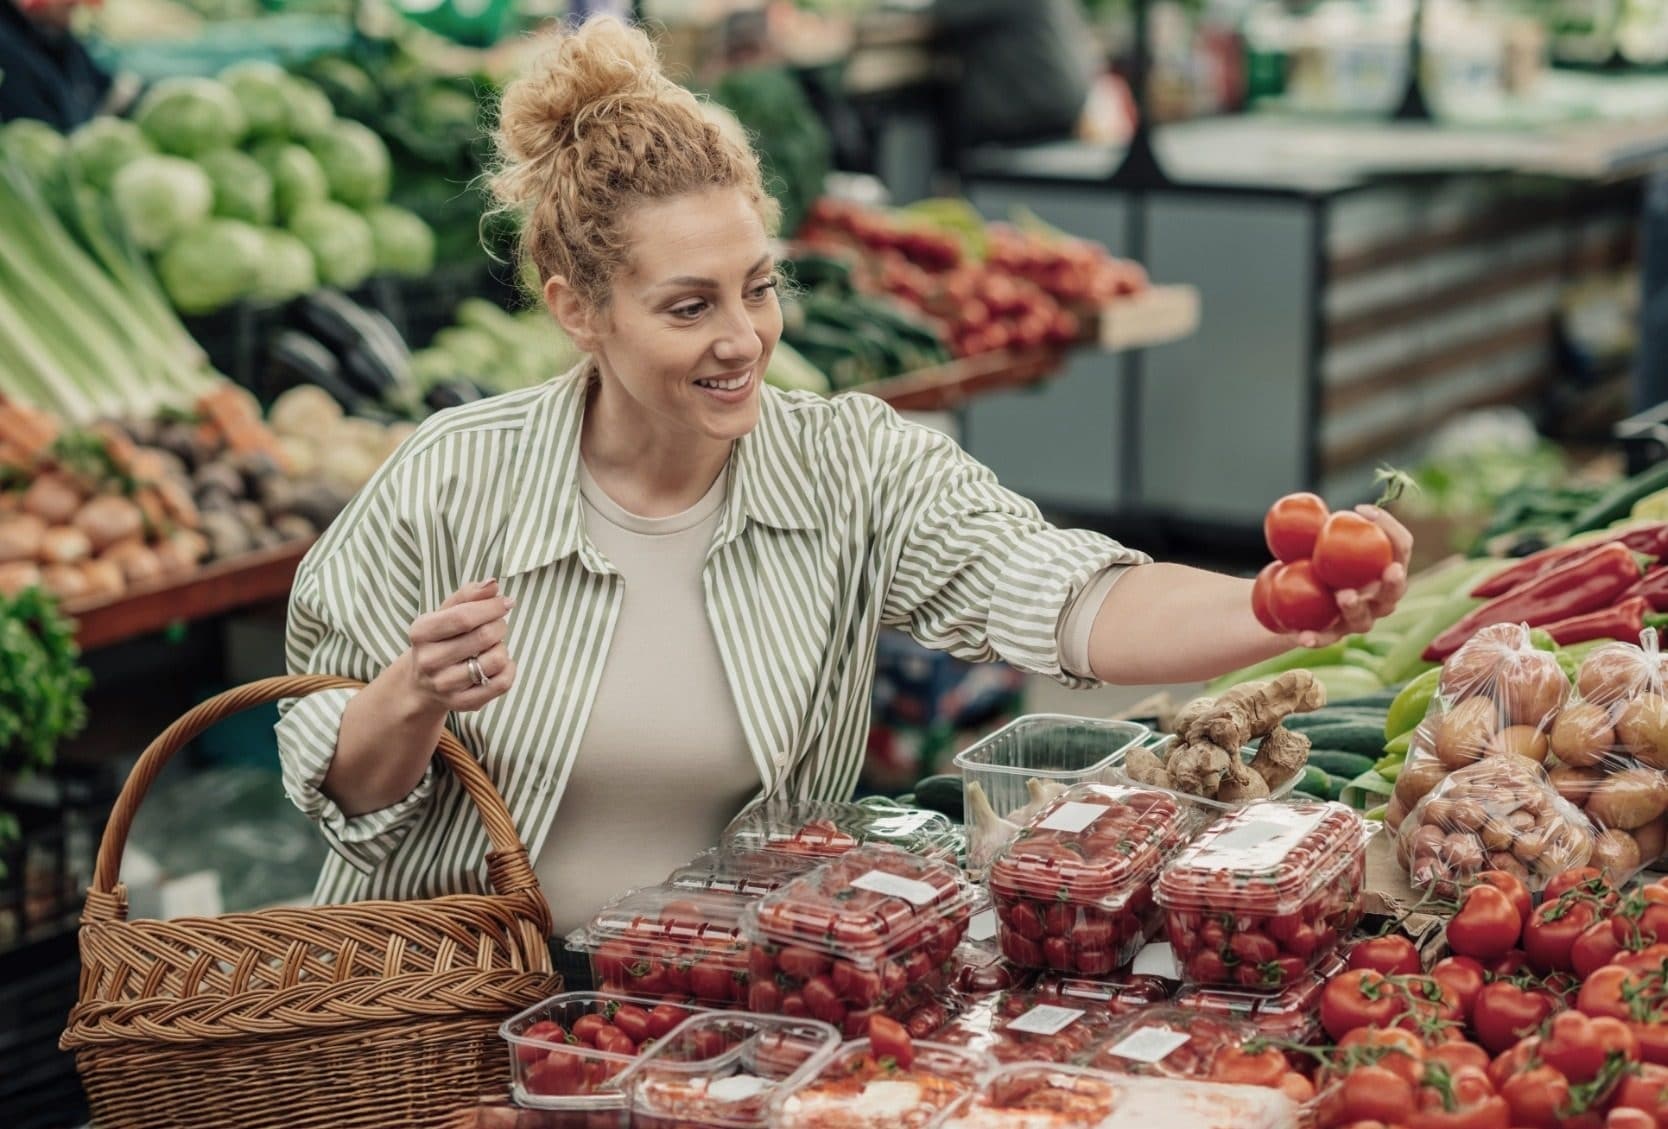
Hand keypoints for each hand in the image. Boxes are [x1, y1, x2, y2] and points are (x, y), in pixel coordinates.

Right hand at [404, 579, 516, 711]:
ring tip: (492, 646)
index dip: (491, 607)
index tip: (506, 602)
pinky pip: (502, 684)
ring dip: (502, 648)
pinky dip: (509, 669)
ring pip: (496, 660)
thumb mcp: (445, 613)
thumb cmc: (440, 639)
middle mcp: (428, 661)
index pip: (464, 617)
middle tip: (497, 624)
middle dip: (499, 625)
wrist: (421, 683)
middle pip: (484, 637)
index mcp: (421, 632)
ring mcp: (444, 685)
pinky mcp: (462, 704)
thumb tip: (492, 584)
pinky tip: (500, 664)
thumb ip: (468, 595)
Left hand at [1294, 505, 1413, 647]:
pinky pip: (1326, 639)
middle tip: (1391, 570)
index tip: (1361, 509)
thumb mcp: (1323, 542)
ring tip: (1343, 595)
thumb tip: (1315, 510)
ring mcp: (1358, 620)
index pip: (1401, 547)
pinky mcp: (1332, 635)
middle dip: (1395, 581)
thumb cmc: (1318, 560)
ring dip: (1356, 607)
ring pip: (1363, 619)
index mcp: (1385, 570)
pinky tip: (1302, 637)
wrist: (1294, 596)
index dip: (1389, 527)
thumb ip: (1327, 530)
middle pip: (1394, 592)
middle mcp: (1379, 599)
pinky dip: (1316, 638)